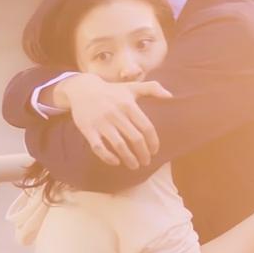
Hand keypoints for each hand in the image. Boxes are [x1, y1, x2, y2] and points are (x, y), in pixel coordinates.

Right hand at [54, 73, 172, 168]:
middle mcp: (116, 114)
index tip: (154, 151)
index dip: (153, 142)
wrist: (83, 89)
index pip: (147, 128)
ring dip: (129, 159)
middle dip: (143, 154)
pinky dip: (108, 157)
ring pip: (119, 146)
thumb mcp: (131, 87)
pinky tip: (116, 162)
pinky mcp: (88, 129)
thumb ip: (152, 88)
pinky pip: (99, 148)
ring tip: (134, 166)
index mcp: (128, 105)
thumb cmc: (111, 91)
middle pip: (135, 139)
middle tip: (146, 162)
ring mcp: (101, 123)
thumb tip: (170, 95)